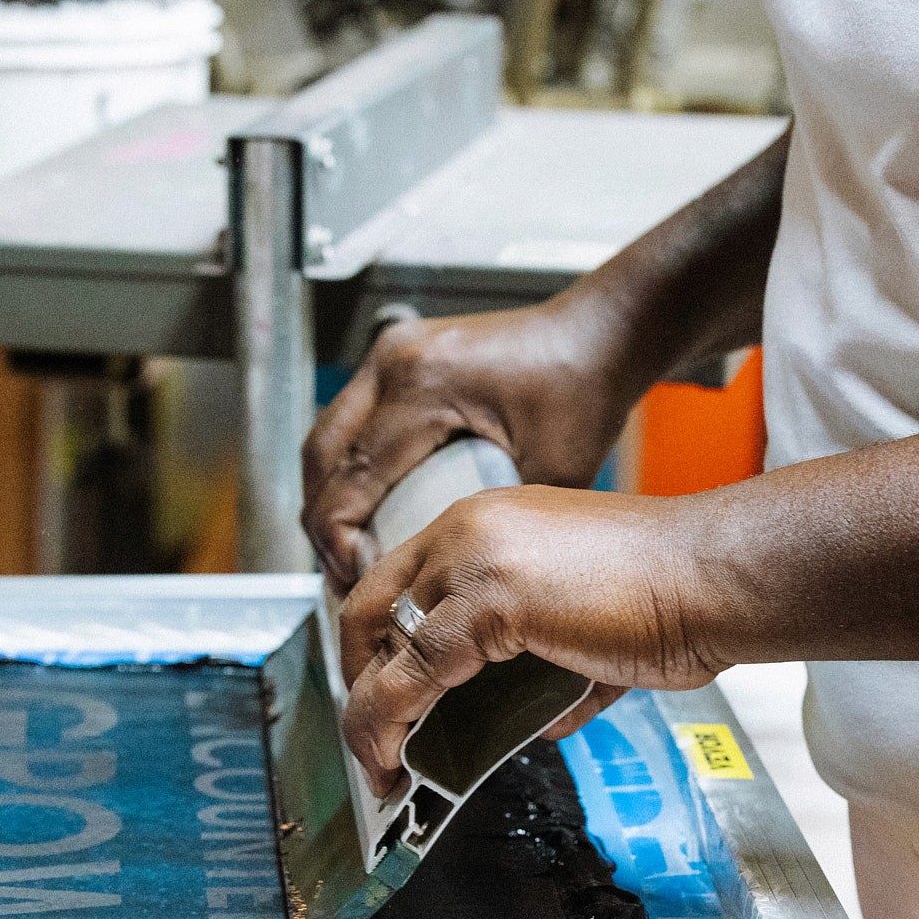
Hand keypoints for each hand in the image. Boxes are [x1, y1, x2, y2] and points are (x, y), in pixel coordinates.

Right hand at [303, 298, 642, 589]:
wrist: (597, 335)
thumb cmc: (584, 391)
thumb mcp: (544, 475)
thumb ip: (489, 527)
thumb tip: (442, 582)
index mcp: (423, 386)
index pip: (351, 478)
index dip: (341, 540)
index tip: (357, 579)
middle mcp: (394, 362)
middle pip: (321, 458)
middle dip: (324, 523)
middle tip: (345, 574)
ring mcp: (390, 354)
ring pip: (327, 438)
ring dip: (330, 495)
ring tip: (352, 549)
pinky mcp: (398, 358)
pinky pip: (350, 420)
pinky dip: (349, 467)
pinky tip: (368, 508)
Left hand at [338, 484, 727, 794]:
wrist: (716, 576)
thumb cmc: (671, 593)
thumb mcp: (578, 619)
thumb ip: (539, 659)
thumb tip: (523, 717)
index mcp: (488, 523)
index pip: (402, 583)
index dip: (380, 647)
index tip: (385, 695)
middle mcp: (466, 529)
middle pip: (370, 608)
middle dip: (360, 682)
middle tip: (371, 739)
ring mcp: (470, 558)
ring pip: (385, 649)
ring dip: (373, 717)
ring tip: (385, 766)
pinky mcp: (483, 599)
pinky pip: (411, 677)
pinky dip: (391, 727)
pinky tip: (400, 763)